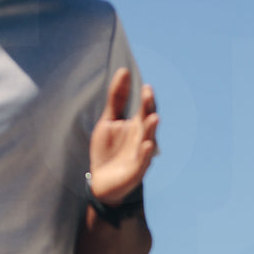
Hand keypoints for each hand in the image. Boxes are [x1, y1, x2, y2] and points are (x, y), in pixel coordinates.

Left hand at [87, 71, 157, 205]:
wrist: (100, 182)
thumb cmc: (107, 150)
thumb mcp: (108, 121)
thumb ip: (116, 98)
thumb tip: (123, 71)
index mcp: (136, 126)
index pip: (144, 109)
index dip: (146, 98)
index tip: (145, 85)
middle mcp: (141, 139)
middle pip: (148, 122)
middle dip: (149, 109)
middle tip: (148, 93)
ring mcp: (140, 155)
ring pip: (148, 140)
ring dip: (151, 129)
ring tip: (153, 117)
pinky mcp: (136, 171)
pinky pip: (143, 161)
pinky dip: (146, 154)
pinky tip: (147, 144)